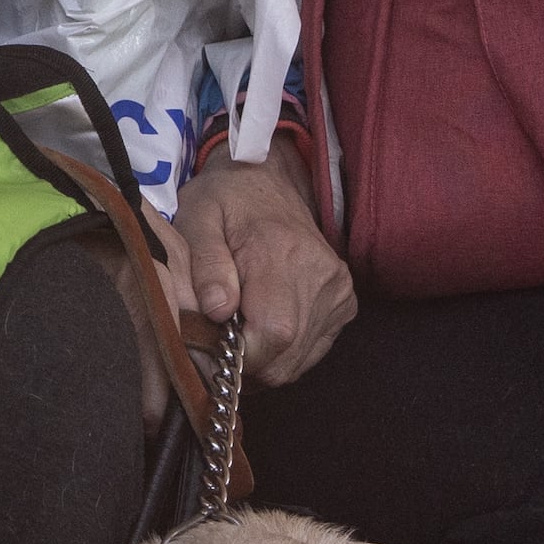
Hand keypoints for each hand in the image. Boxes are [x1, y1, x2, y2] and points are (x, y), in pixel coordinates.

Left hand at [168, 142, 355, 386]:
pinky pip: (310, 351)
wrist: (267, 180)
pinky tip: (263, 321)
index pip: (271, 335)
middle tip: (218, 336)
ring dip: (263, 358)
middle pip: (284, 359)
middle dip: (244, 361)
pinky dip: (283, 351)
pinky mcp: (345, 302)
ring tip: (239, 325)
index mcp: (283, 255)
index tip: (209, 344)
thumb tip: (218, 311)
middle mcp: (321, 277)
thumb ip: (205, 265)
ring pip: (297, 362)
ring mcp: (339, 291)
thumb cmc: (224, 200)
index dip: (235, 355)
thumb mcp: (197, 218)